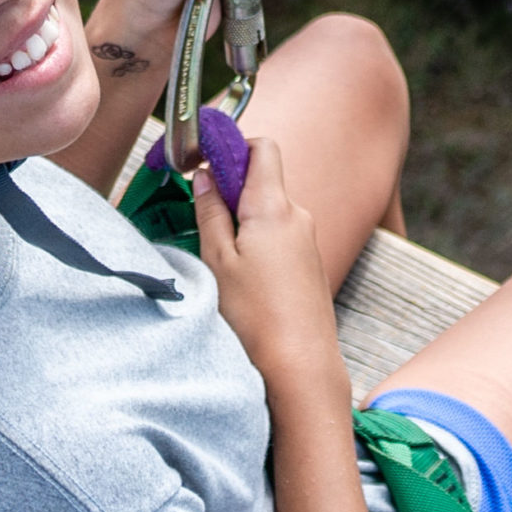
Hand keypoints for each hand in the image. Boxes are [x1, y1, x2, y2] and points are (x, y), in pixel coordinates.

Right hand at [194, 136, 339, 385]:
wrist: (301, 365)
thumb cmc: (255, 316)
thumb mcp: (217, 260)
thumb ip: (210, 212)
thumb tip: (204, 178)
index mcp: (273, 206)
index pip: (261, 148)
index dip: (232, 146)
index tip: (203, 162)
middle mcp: (298, 216)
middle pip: (263, 180)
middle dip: (231, 190)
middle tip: (201, 217)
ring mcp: (307, 241)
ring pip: (269, 211)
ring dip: (243, 221)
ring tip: (220, 258)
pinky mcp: (309, 265)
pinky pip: (280, 237)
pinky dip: (258, 243)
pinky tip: (243, 278)